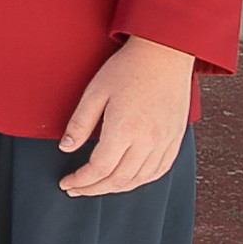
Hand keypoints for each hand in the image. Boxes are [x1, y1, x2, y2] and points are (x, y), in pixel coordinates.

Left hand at [55, 35, 195, 196]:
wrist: (165, 54)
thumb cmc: (127, 69)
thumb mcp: (95, 92)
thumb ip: (80, 123)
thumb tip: (66, 149)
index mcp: (125, 129)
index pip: (99, 168)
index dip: (80, 181)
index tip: (66, 183)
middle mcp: (148, 141)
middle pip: (119, 179)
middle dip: (94, 189)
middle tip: (76, 189)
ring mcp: (166, 142)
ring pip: (140, 179)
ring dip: (116, 188)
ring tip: (97, 187)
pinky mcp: (176, 139)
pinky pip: (160, 170)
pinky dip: (141, 181)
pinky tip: (127, 180)